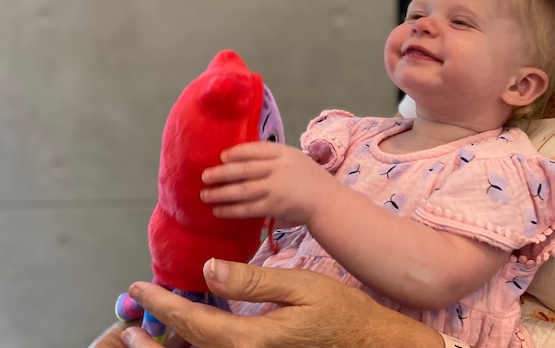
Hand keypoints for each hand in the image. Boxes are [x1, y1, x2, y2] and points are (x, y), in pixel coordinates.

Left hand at [112, 259, 442, 347]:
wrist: (368, 343)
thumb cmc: (341, 312)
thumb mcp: (300, 286)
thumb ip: (252, 281)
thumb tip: (209, 270)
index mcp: (250, 338)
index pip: (193, 321)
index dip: (162, 304)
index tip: (139, 287)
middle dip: (154, 336)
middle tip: (129, 323)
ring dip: (171, 345)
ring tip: (147, 332)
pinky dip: (197, 345)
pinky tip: (193, 332)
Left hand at [201, 142, 330, 223]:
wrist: (328, 202)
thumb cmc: (310, 180)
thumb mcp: (295, 159)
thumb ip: (274, 158)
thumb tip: (242, 160)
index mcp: (285, 153)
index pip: (256, 149)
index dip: (236, 152)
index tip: (221, 156)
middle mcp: (279, 168)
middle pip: (244, 169)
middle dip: (221, 173)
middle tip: (204, 176)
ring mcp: (276, 188)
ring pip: (242, 190)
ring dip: (220, 193)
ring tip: (205, 195)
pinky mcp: (274, 207)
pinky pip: (247, 208)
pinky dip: (231, 209)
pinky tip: (218, 210)